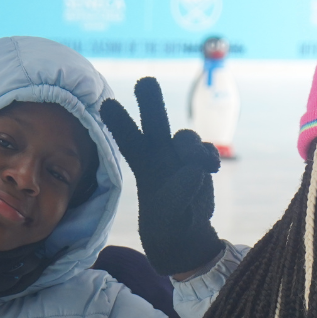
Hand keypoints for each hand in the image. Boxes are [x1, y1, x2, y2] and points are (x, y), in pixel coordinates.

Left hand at [100, 77, 222, 275]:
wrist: (186, 235)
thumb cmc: (167, 228)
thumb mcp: (167, 219)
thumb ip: (178, 195)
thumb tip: (194, 170)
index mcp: (144, 168)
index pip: (129, 141)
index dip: (119, 123)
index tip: (106, 104)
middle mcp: (161, 156)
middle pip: (155, 123)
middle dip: (150, 102)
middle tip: (145, 81)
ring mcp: (182, 158)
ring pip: (185, 136)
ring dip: (190, 146)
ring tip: (197, 166)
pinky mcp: (201, 164)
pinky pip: (208, 150)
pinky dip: (209, 156)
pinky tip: (209, 169)